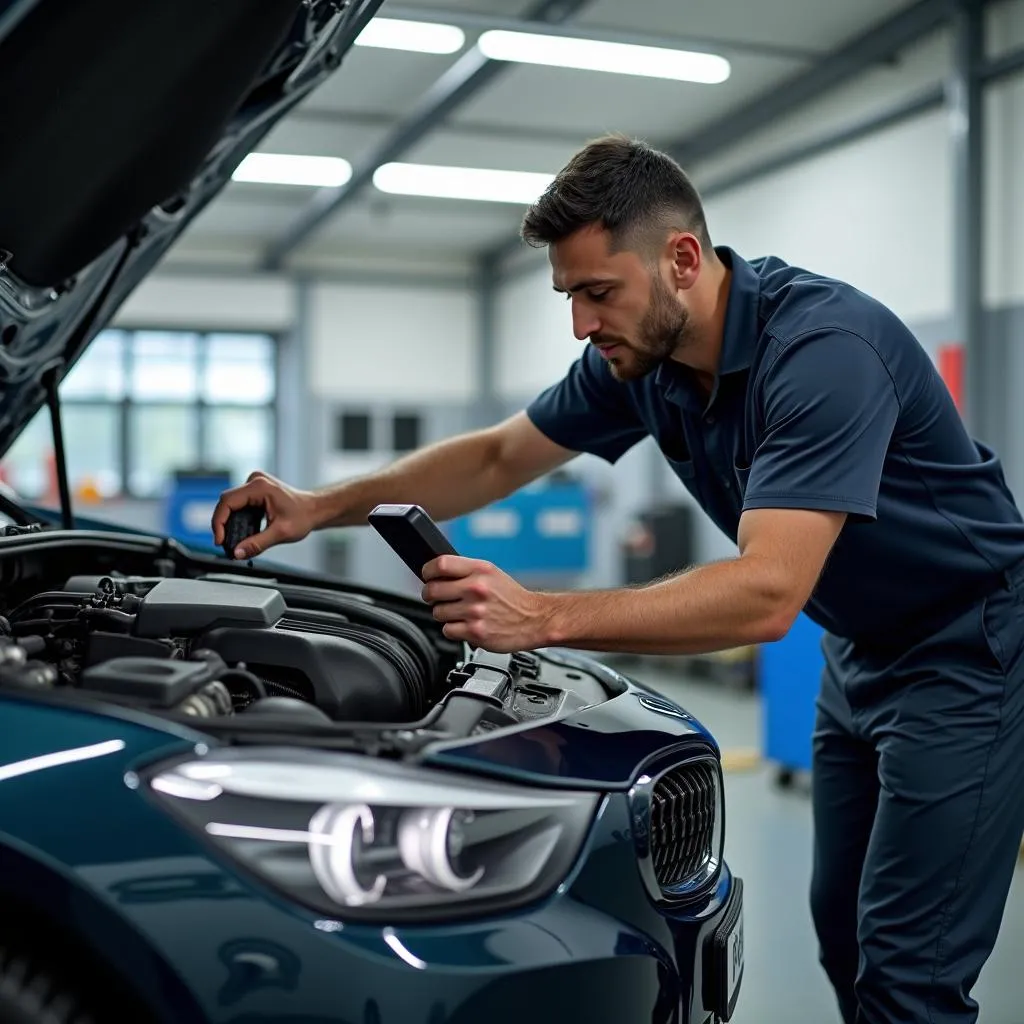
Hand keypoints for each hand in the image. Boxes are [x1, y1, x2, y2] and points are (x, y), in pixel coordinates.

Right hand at [211, 471, 317, 558]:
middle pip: (227, 502)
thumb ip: (257, 544)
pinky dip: (237, 518)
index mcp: (260, 487)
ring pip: (232, 504)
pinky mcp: (256, 490)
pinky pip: (239, 504)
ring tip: (231, 540)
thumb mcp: (280, 533)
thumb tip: (237, 553)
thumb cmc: (303, 516)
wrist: (314, 510)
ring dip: (230, 522)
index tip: (220, 540)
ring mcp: (255, 484)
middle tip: (224, 544)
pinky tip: (240, 532)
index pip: (227, 502)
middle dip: (223, 524)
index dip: (219, 522)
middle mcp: (255, 481)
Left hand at [421, 555, 549, 652]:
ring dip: (444, 614)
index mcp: (480, 570)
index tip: (427, 576)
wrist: (535, 619)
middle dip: (430, 595)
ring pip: (437, 612)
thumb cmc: (512, 598)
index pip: (440, 564)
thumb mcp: (491, 573)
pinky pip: (447, 630)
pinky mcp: (475, 632)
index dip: (428, 571)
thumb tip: (436, 574)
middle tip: (438, 598)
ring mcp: (475, 611)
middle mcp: (476, 589)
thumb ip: (465, 571)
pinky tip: (466, 625)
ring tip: (460, 613)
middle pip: (432, 590)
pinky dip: (453, 630)